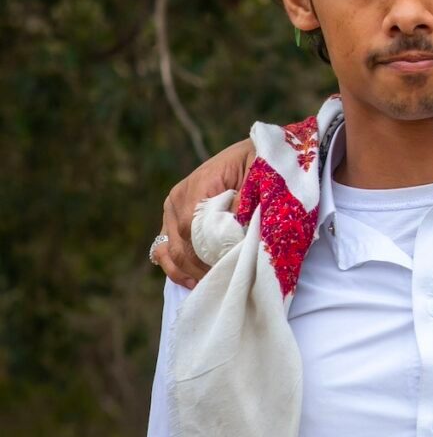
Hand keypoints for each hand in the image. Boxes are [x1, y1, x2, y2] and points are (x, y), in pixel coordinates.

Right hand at [153, 140, 253, 287]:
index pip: (192, 229)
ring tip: (209, 285)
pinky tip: (193, 282)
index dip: (208, 252)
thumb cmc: (262, 164)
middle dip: (201, 267)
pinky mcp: (174, 219)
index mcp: (198, 185)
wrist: (258, 151)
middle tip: (226, 281)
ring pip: (169, 250)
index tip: (229, 266)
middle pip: (180, 244)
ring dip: (188, 271)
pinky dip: (177, 267)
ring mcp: (172, 210)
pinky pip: (166, 248)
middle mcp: (178, 198)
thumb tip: (234, 230)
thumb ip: (246, 202)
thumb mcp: (262, 177)